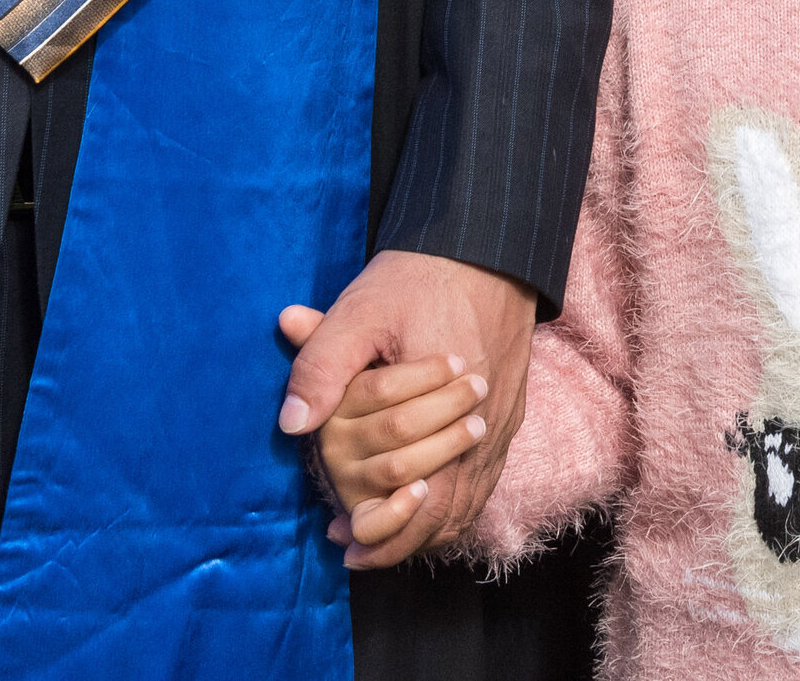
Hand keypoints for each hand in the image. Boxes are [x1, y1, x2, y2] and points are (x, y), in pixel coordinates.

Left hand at [277, 250, 535, 569]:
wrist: (488, 250)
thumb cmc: (419, 279)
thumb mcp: (359, 311)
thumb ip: (322, 365)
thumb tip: (291, 424)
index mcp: (445, 405)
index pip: (418, 494)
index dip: (379, 529)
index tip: (344, 541)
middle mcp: (482, 425)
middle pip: (445, 511)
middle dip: (397, 538)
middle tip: (354, 549)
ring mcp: (501, 426)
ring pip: (468, 503)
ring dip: (424, 529)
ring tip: (380, 540)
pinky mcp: (509, 418)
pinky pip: (483, 482)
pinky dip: (452, 505)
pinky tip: (422, 504)